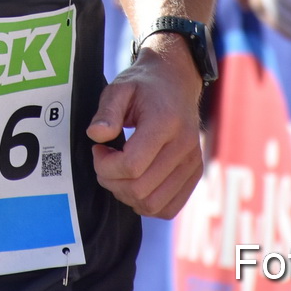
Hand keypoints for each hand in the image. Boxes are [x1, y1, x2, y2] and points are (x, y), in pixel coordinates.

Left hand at [88, 37, 204, 217]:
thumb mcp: (119, 88)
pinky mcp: (194, 173)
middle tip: (104, 161)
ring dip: (126, 195)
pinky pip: (169, 208)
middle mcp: (184, 146)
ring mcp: (192, 163)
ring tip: (118, 172)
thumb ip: (106, 111)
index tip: (98, 149)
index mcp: (165, 122)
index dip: (105, 165)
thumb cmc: (144, 85)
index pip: (132, 166)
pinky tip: (135, 182)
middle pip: (140, 189)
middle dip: (111, 181)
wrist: (176, 82)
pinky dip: (146, 203)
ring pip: (153, 204)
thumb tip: (96, 135)